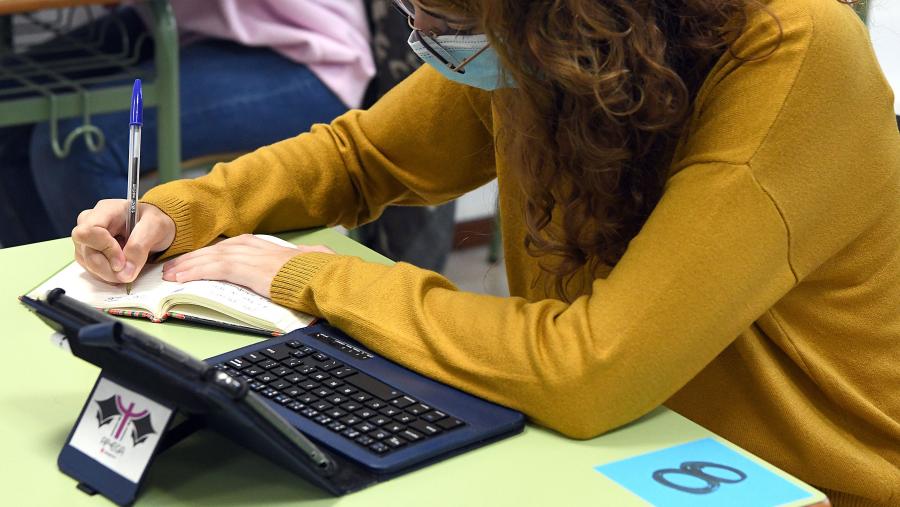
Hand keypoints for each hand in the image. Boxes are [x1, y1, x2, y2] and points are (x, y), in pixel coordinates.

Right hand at [72, 200, 175, 283]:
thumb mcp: (156, 227)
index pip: (88, 231)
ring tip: (128, 270)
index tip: (122, 262)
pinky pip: (90, 269)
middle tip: (128, 272)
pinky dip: (107, 275)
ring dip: (108, 273)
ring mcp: (87, 238)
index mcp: (105, 210)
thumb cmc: (154, 222)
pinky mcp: (88, 252)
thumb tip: (124, 273)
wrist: (155, 228)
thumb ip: (139, 247)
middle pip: (86, 250)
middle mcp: (90, 222)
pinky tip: (121, 270)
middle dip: (108, 268)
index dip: (104, 249)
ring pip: (86, 262)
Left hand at [161, 234, 334, 297]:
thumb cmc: (313, 271)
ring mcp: (246, 256)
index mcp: (261, 245)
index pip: (227, 248)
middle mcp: (251, 246)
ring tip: (169, 274)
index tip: (193, 261)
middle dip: (191, 259)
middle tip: (171, 267)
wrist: (319, 274)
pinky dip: (194, 273)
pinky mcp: (243, 268)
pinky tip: (181, 278)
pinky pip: (212, 269)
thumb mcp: (298, 263)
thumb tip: (288, 264)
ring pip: (208, 258)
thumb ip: (287, 262)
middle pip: (213, 251)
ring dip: (186, 266)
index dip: (207, 255)